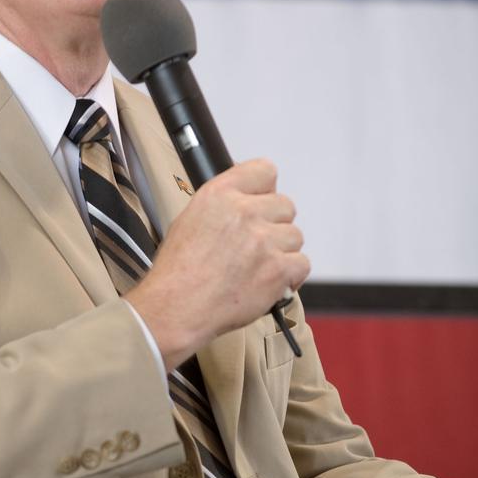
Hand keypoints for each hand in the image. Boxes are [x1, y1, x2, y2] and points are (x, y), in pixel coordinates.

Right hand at [126, 158, 309, 369]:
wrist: (176, 307)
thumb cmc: (178, 271)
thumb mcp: (189, 219)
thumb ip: (223, 204)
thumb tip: (247, 200)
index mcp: (220, 194)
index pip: (265, 171)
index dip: (265, 190)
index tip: (260, 203)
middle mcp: (244, 212)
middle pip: (285, 205)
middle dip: (274, 224)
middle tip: (255, 245)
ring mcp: (263, 240)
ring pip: (295, 236)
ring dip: (281, 252)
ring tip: (256, 268)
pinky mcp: (278, 269)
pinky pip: (301, 264)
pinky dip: (289, 276)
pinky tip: (267, 282)